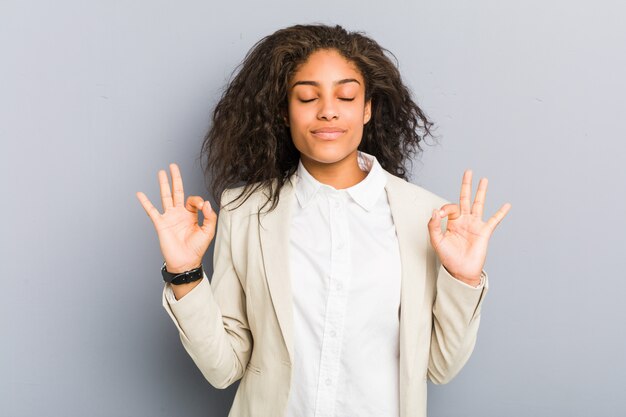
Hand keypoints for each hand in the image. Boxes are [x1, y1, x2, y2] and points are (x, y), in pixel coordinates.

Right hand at [136, 163, 217, 273]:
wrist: (186, 261)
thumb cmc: (197, 248)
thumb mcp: (208, 231)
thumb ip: (209, 216)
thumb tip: (206, 202)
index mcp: (191, 215)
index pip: (193, 200)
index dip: (198, 201)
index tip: (202, 207)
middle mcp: (179, 213)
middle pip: (177, 192)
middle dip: (175, 179)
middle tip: (173, 166)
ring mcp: (169, 217)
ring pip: (165, 197)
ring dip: (163, 184)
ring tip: (161, 172)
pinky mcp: (160, 223)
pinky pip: (151, 211)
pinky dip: (145, 202)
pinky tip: (140, 194)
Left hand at [427, 169, 510, 285]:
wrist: (461, 271)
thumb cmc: (448, 258)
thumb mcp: (436, 241)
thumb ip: (433, 226)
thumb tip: (434, 211)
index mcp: (452, 222)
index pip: (450, 207)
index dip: (444, 209)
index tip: (440, 216)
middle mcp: (464, 220)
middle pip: (465, 198)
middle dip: (466, 185)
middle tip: (468, 171)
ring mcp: (475, 225)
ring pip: (479, 204)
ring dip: (481, 192)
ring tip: (484, 180)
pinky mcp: (484, 232)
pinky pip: (494, 220)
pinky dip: (501, 213)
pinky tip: (506, 205)